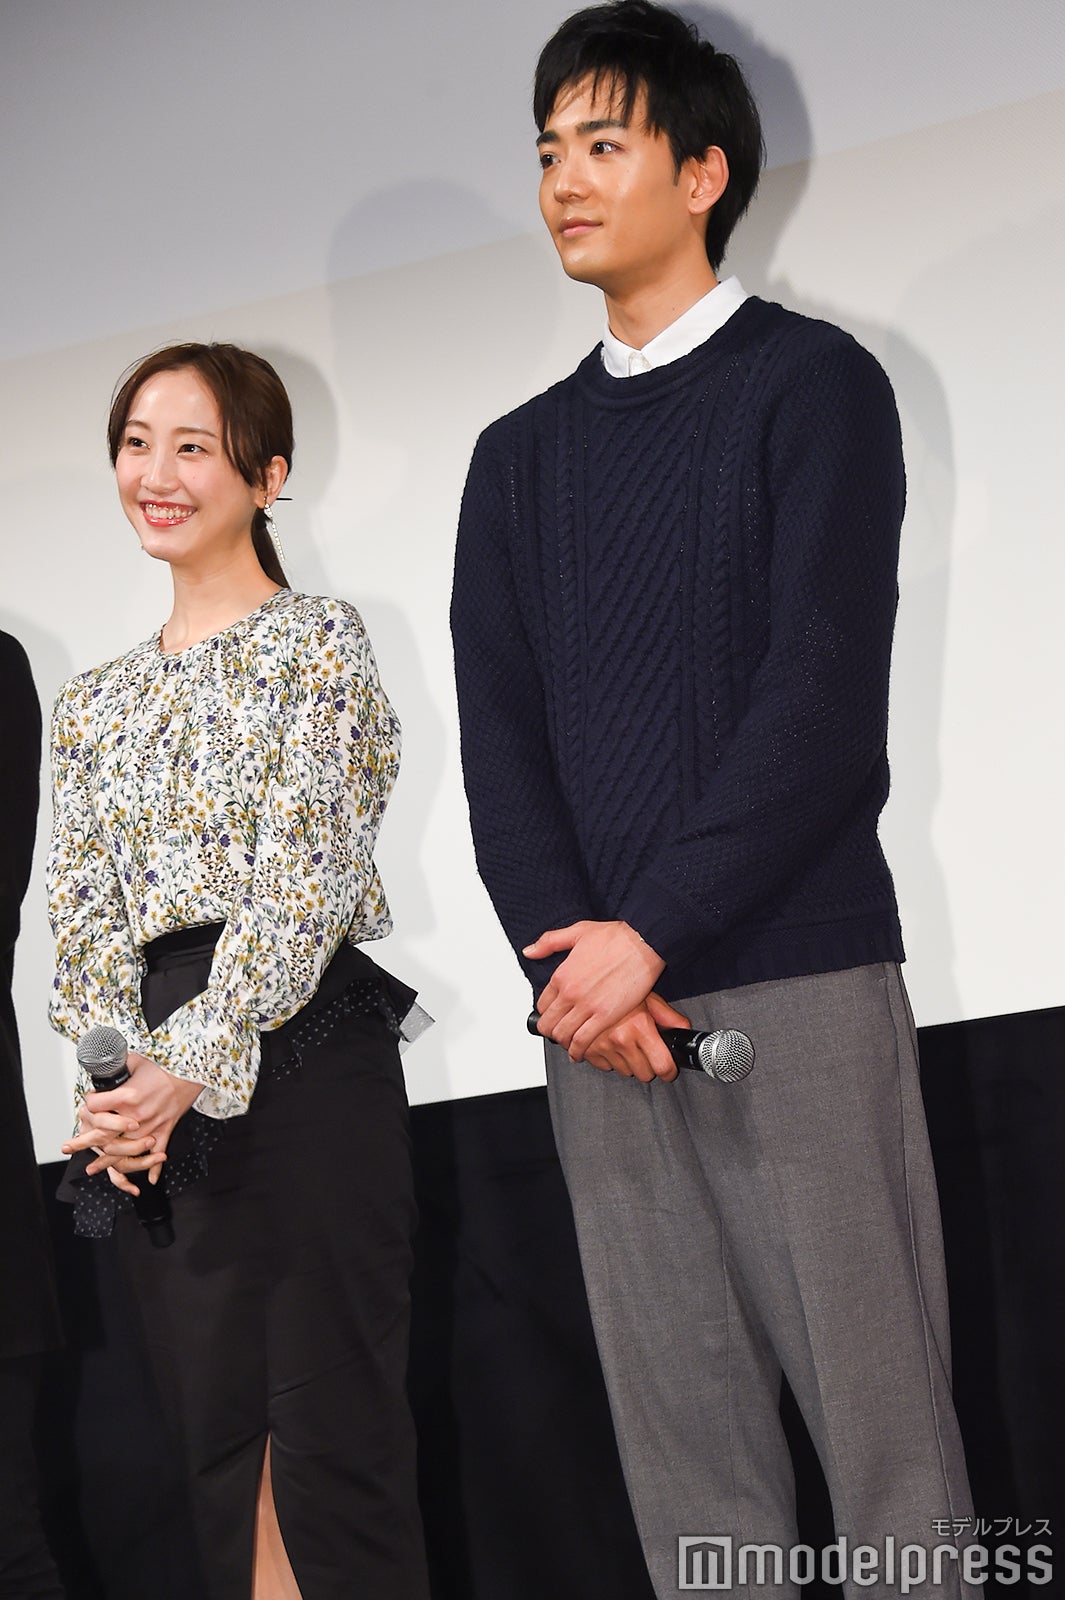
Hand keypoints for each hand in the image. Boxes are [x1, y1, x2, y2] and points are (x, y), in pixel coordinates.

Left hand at [62, 1053, 203, 1197]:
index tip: (89, 1102)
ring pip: (126, 1151)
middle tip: (69, 1147)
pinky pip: (158, 1155)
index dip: (89, 1103)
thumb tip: (107, 1066)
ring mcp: (151, 1126)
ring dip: (109, 1162)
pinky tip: (148, 1179)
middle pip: (104, 1135)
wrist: (192, 1072)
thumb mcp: (136, 1060)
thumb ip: (119, 1065)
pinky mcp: (165, 1130)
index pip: (95, 1106)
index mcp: (127, 1096)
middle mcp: (136, 1116)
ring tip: (94, 1168)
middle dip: (84, 1142)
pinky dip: (154, 1168)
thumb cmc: (166, 1066)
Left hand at [525, 919, 664, 1061]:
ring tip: (569, 1045)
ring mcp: (586, 1006)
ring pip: (563, 1035)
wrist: (642, 943)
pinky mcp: (605, 1016)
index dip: (546, 1013)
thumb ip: (549, 942)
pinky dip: (577, 1051)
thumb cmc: (616, 937)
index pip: (542, 1004)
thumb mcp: (576, 932)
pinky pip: (582, 1041)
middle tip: (557, 1034)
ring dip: (564, 1043)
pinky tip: (579, 1053)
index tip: (552, 1016)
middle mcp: (570, 993)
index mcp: (562, 975)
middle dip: (551, 1032)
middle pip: (549, 1024)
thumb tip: (529, 951)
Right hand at [583, 992, 692, 1081]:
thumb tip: (685, 1031)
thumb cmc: (620, 987)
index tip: (669, 1072)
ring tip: (627, 1043)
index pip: (662, 1066)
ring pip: (625, 1072)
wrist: (587, 984)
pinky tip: (612, 1044)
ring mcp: (603, 1046)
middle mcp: (621, 1039)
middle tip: (646, 1050)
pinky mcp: (587, 1051)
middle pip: (644, 1074)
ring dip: (628, 1062)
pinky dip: (610, 1059)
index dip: (669, 1072)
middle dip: (648, 1065)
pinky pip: (606, 1068)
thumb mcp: (648, 998)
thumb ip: (669, 1017)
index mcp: (640, 1026)